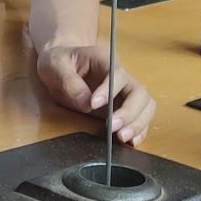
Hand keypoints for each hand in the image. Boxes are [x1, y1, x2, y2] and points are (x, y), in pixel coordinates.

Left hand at [35, 43, 155, 144]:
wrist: (60, 66)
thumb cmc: (59, 62)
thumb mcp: (55, 65)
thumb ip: (68, 81)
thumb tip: (85, 103)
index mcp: (104, 60)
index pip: (117, 74)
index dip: (109, 90)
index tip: (94, 104)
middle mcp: (120, 76)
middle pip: (139, 92)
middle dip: (129, 112)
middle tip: (113, 127)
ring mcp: (124, 93)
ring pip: (146, 106)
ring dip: (138, 123)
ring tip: (122, 137)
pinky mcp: (122, 107)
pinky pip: (140, 118)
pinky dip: (139, 130)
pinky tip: (131, 141)